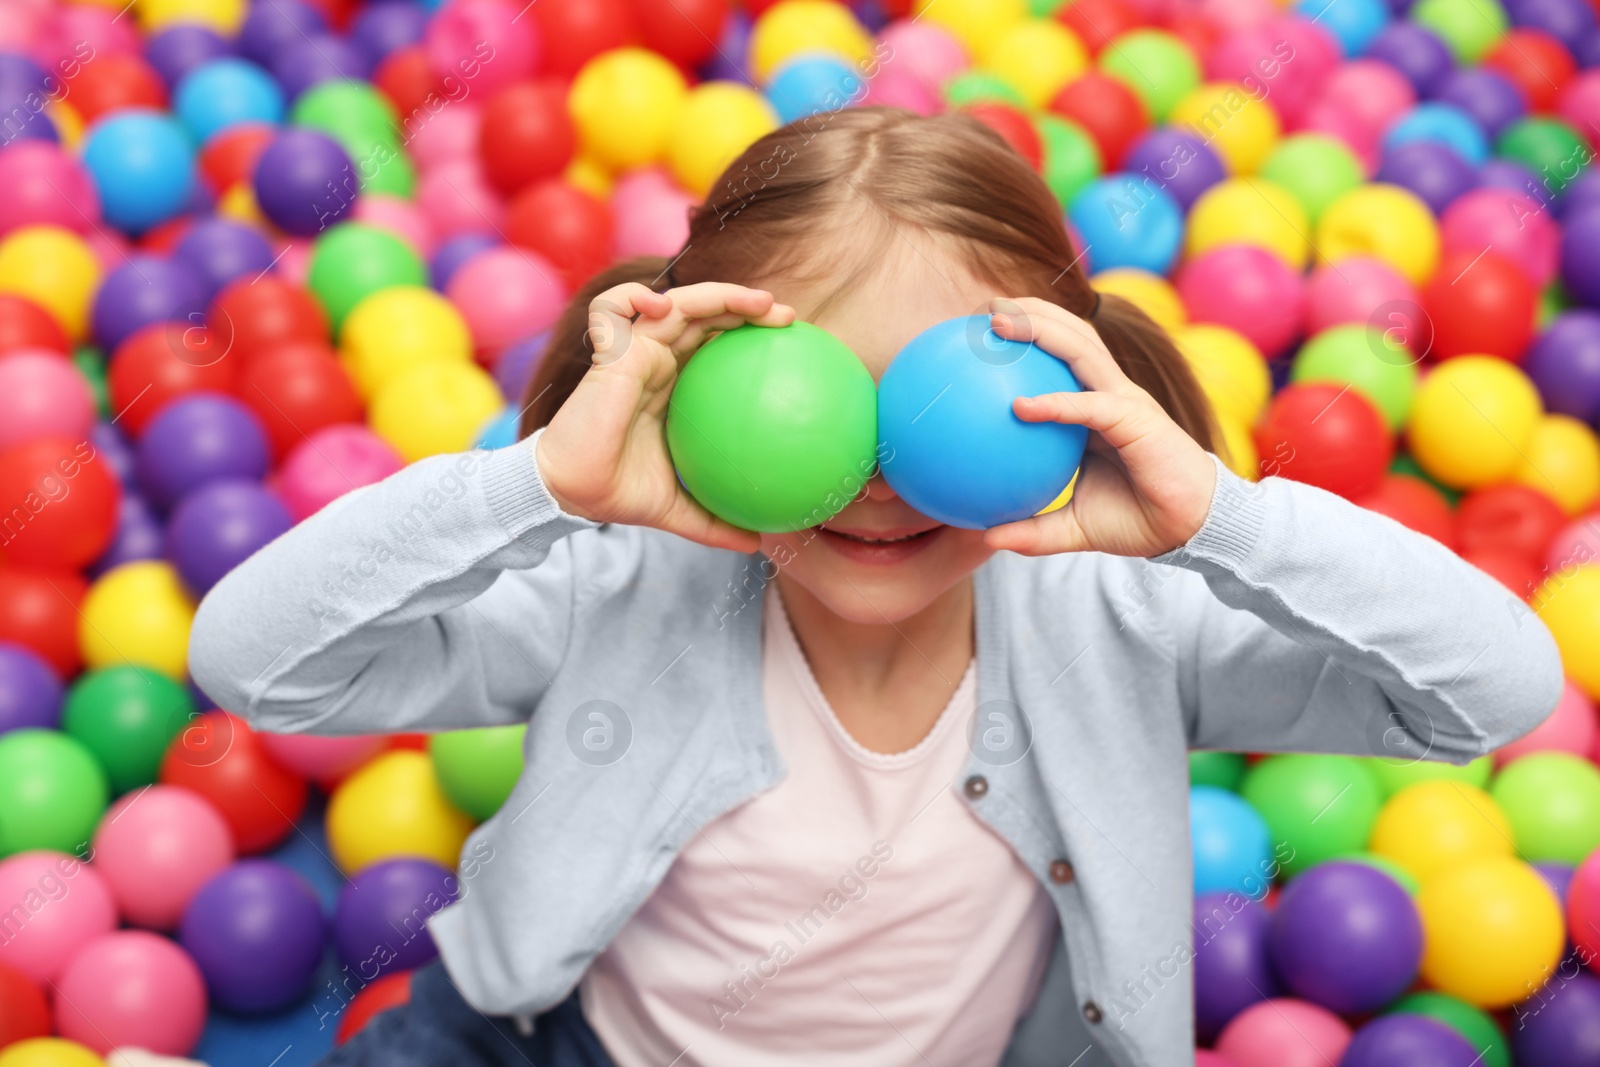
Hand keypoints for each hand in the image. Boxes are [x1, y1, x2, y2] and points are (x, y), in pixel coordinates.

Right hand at [535, 282, 794, 551]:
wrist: (573, 494)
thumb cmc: (619, 493)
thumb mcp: (680, 509)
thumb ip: (714, 521)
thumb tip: (757, 543)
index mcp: (675, 385)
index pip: (717, 345)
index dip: (750, 333)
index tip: (790, 339)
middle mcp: (656, 362)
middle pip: (705, 315)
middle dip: (746, 306)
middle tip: (786, 316)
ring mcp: (633, 352)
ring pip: (675, 302)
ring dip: (716, 293)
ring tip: (756, 301)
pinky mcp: (608, 353)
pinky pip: (613, 309)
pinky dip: (634, 297)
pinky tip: (662, 306)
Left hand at [982, 297, 1216, 558]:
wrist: (1190, 529)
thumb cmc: (1137, 519)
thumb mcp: (1073, 527)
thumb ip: (1033, 530)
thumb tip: (986, 537)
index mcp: (1094, 407)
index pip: (1060, 357)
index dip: (1027, 336)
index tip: (980, 333)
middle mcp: (1109, 393)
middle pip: (1070, 335)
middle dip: (1030, 312)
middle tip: (983, 310)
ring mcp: (1125, 400)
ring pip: (1081, 350)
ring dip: (1041, 329)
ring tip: (998, 321)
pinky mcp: (1136, 420)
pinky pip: (1090, 406)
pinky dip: (1056, 402)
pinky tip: (1019, 405)